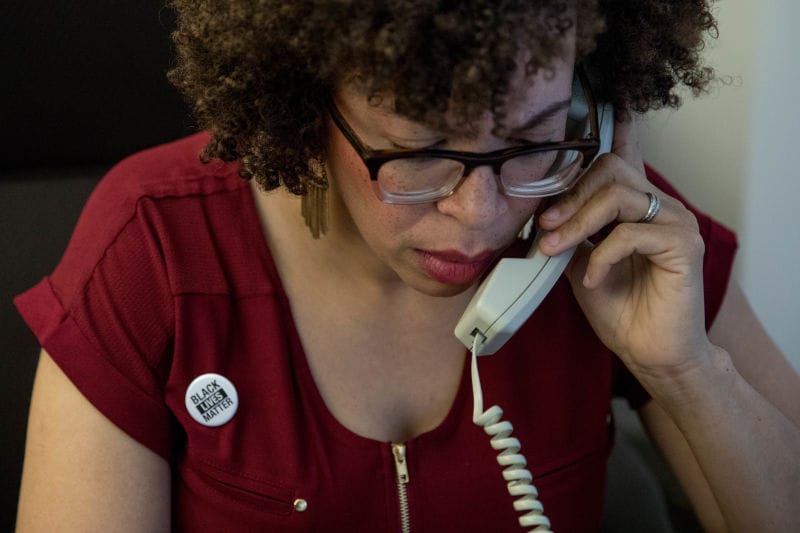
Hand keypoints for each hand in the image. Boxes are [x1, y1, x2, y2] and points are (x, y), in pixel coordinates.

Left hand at [537, 118, 714, 378]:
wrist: (650, 351)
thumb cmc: (618, 306)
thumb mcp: (578, 263)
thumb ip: (566, 232)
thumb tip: (533, 213)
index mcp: (633, 204)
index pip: (623, 154)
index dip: (614, 128)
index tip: (604, 100)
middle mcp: (657, 203)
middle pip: (608, 170)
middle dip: (568, 197)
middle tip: (544, 227)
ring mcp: (674, 221)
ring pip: (618, 195)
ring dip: (577, 223)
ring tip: (554, 249)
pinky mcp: (683, 245)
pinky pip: (631, 232)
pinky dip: (602, 255)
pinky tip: (593, 278)